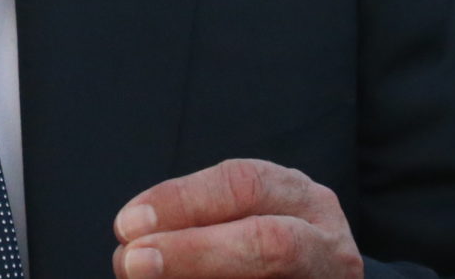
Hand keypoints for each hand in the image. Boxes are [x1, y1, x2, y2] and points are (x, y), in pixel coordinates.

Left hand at [112, 158, 363, 278]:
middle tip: (132, 262)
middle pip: (268, 243)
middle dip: (193, 252)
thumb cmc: (265, 241)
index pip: (244, 185)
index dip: (183, 201)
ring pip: (270, 275)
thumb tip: (129, 247)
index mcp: (302, 199)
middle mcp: (327, 242)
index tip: (128, 224)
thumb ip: (197, 221)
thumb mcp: (245, 216)